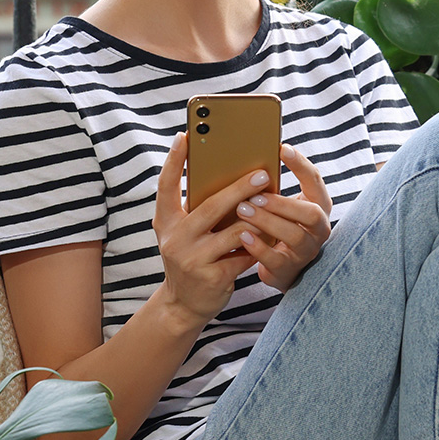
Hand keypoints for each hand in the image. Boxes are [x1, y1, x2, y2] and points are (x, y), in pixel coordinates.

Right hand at [151, 134, 265, 322]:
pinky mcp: (212, 277)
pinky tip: (272, 236)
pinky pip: (244, 255)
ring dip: (257, 218)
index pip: (165, 185)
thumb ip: (196, 210)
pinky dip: (260, 244)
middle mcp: (175, 238)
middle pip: (211, 206)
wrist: (183, 304)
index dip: (173, 160)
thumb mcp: (184, 233)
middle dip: (240, 188)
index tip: (185, 135)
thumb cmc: (191, 258)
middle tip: (263, 173)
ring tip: (273, 205)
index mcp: (165, 221)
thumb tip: (231, 178)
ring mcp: (192, 259)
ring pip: (234, 231)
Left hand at [235, 144, 331, 290]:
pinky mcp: (288, 270)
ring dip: (267, 221)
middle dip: (282, 203)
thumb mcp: (284, 206)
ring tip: (243, 210)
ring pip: (294, 236)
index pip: (315, 182)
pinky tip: (243, 236)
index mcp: (318, 207)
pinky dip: (259, 247)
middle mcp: (319, 230)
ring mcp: (306, 251)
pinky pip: (276, 259)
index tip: (282, 148)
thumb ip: (276, 188)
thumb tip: (252, 158)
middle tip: (255, 195)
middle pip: (310, 213)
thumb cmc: (279, 228)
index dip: (301, 165)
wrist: (281, 268)